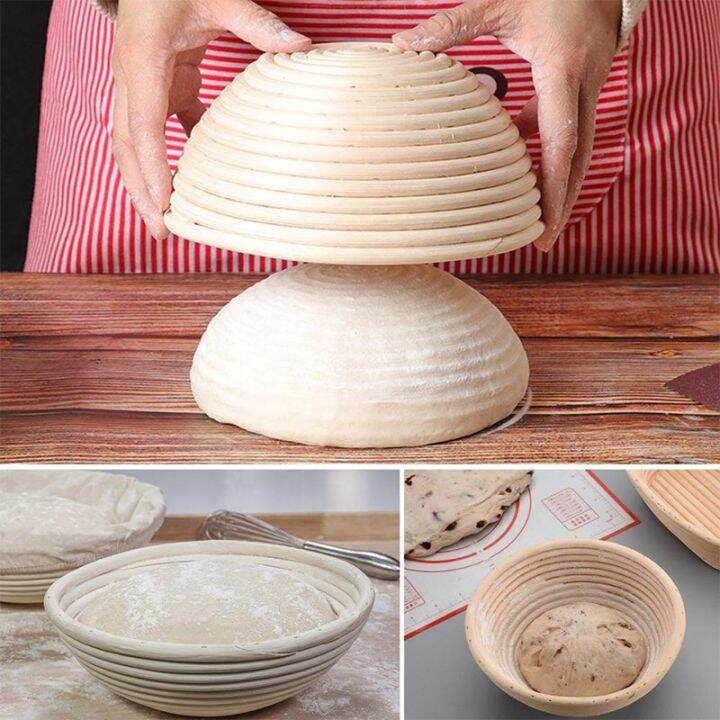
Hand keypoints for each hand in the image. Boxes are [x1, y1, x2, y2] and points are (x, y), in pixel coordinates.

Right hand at [112, 0, 310, 238]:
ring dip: (149, 182)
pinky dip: (171, 161)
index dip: (153, 169)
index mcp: (143, 60)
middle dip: (141, 190)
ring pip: (136, 144)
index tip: (163, 205)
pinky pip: (161, 132)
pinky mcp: (159, 87)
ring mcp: (141, 86)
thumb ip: (256, 22)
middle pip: (128, 146)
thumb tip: (302, 47)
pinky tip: (189, 185)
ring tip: (166, 220)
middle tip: (161, 231)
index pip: (145, 126)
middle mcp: (133, 79)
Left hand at [393, 0, 620, 250]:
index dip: (554, 184)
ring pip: (577, 148)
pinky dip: (549, 153)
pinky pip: (568, 128)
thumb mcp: (502, 0)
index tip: (547, 221)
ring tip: (538, 220)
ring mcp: (588, 87)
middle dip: (563, 201)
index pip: (561, 138)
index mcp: (563, 70)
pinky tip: (523, 167)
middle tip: (545, 241)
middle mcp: (583, 85)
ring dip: (560, 185)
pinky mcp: (582, 86)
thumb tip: (402, 44)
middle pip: (577, 157)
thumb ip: (454, 25)